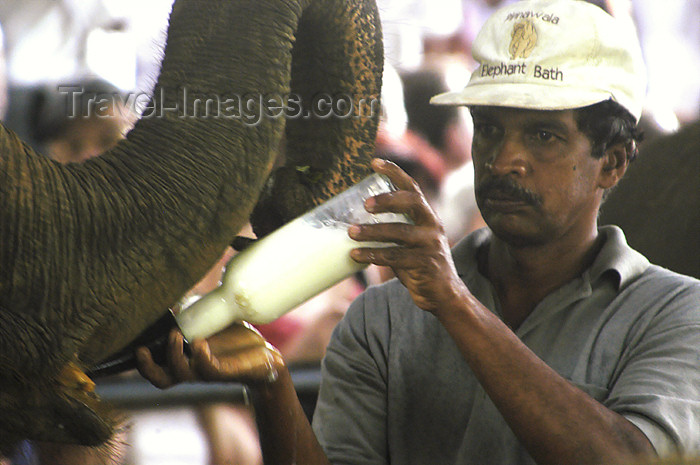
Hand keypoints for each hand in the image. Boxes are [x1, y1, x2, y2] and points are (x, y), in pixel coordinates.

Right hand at [136, 322, 283, 388]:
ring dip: (173, 355)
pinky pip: (208, 369)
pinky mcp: (225, 371)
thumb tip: (178, 295)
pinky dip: (201, 356)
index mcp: (185, 359)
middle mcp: (192, 368)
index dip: (141, 361)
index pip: (155, 366)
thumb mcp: (212, 323)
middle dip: (147, 367)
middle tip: (142, 350)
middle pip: (160, 379)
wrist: (265, 357)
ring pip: (180, 374)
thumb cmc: (235, 340)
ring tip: (175, 335)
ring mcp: (207, 371)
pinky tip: (200, 343)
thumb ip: (195, 314)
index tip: (134, 344)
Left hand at [348, 158, 468, 315]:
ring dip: (372, 232)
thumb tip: (355, 221)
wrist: (443, 295)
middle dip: (388, 200)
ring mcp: (430, 245)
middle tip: (365, 205)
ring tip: (351, 233)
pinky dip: (372, 255)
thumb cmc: (419, 264)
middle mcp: (432, 226)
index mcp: (427, 216)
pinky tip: (356, 255)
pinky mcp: (425, 264)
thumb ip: (393, 229)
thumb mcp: (410, 241)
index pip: (412, 188)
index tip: (374, 162)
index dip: (395, 173)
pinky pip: (394, 257)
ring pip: (399, 232)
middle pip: (412, 202)